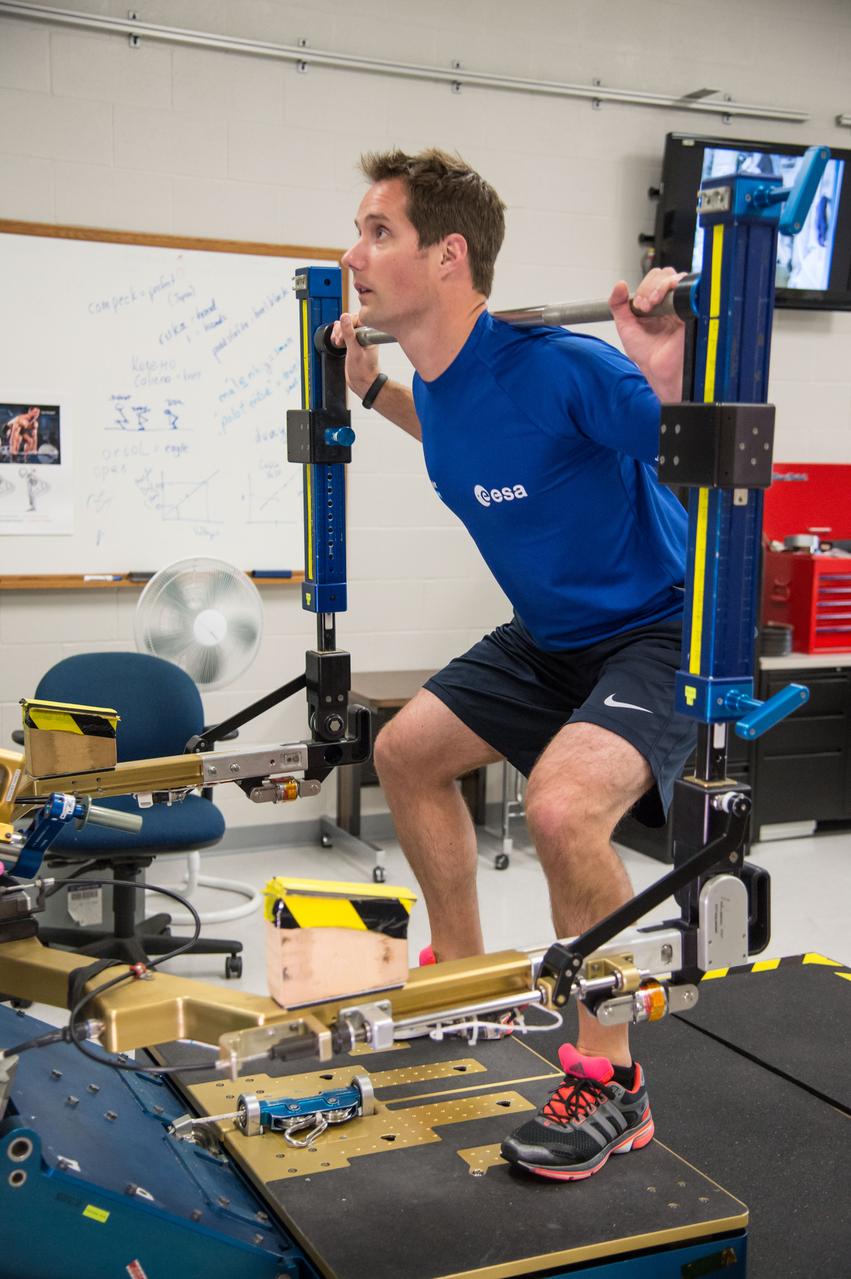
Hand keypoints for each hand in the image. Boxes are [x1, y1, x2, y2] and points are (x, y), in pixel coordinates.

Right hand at [331, 312, 380, 399]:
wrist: (362, 383)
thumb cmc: (363, 371)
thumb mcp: (354, 351)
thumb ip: (349, 334)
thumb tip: (344, 318)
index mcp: (369, 334)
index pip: (357, 318)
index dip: (348, 323)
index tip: (344, 335)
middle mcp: (364, 335)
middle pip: (349, 321)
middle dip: (341, 329)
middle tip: (341, 341)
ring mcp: (357, 338)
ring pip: (344, 327)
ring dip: (338, 333)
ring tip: (339, 343)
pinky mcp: (352, 343)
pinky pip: (342, 334)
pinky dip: (337, 337)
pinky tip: (337, 343)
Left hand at [609, 267, 685, 401]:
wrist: (656, 367)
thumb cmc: (645, 351)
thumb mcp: (625, 325)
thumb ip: (618, 304)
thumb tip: (619, 284)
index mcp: (656, 302)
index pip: (654, 278)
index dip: (644, 286)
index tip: (638, 306)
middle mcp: (670, 301)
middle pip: (665, 274)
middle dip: (651, 286)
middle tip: (644, 306)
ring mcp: (681, 305)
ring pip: (676, 278)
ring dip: (660, 286)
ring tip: (652, 304)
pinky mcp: (689, 310)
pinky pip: (687, 290)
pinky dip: (674, 289)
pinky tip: (662, 303)